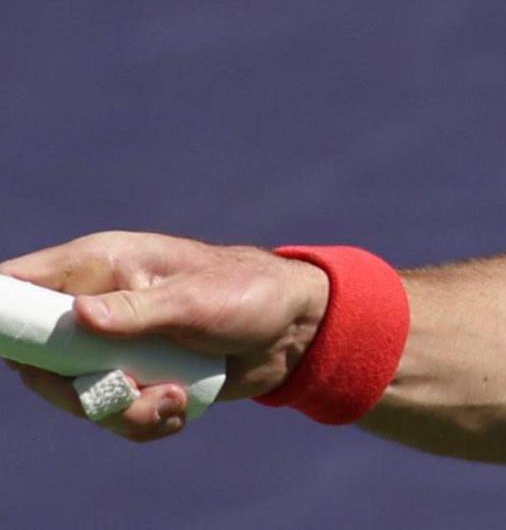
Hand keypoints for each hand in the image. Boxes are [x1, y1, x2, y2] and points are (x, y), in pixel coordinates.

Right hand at [1, 231, 328, 440]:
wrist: (296, 329)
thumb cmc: (248, 294)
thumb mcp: (195, 301)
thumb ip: (137, 310)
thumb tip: (80, 315)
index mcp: (100, 266)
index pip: (20, 284)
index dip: (5, 315)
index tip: (23, 353)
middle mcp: (96, 305)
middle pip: (36, 359)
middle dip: (76, 391)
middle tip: (123, 392)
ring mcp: (113, 344)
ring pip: (77, 395)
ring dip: (124, 411)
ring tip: (174, 400)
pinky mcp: (136, 376)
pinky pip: (114, 414)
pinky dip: (144, 421)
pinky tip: (181, 408)